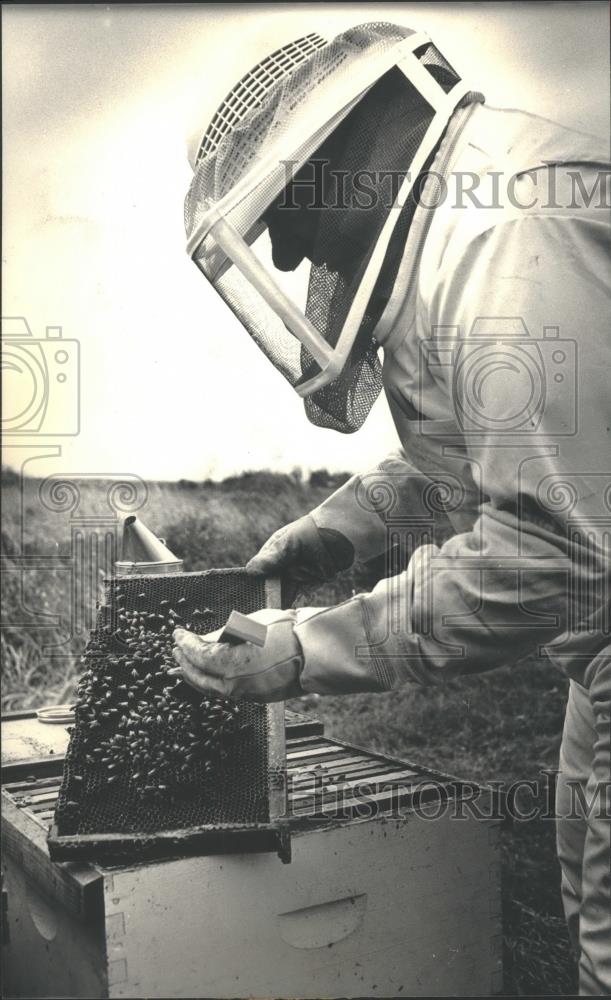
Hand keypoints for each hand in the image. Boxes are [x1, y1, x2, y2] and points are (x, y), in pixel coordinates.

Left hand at [171, 610, 303, 702]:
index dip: (184, 644)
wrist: (316, 651)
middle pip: (199, 678)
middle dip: (184, 663)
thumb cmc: (288, 632)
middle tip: (176, 650)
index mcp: (231, 664)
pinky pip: (226, 692)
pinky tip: (211, 673)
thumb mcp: (250, 626)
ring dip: (196, 675)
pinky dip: (213, 682)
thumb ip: (222, 635)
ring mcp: (246, 694)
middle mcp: (235, 684)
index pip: (197, 655)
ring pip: (211, 689)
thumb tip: (203, 639)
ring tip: (187, 663)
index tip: (178, 634)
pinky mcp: (256, 697)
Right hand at [246, 514, 353, 604]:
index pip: (259, 571)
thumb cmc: (313, 532)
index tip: (250, 598)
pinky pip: (297, 596)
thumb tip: (251, 570)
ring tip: (271, 616)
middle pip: (270, 585)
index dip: (254, 585)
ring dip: (278, 603)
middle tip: (261, 612)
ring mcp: (295, 574)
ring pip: (283, 593)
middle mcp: (282, 564)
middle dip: (267, 597)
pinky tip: (284, 613)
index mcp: (273, 552)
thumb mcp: (290, 542)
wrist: (343, 536)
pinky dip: (291, 604)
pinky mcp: (309, 582)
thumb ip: (272, 557)